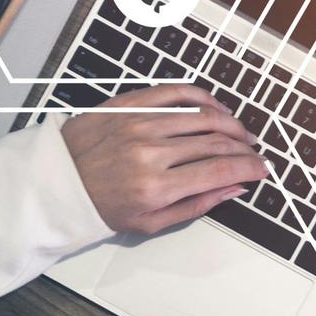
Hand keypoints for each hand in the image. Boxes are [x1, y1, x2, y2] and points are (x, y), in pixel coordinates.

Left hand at [59, 82, 265, 234]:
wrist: (53, 184)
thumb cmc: (99, 207)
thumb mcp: (149, 223)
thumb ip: (196, 205)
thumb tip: (235, 187)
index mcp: (155, 188)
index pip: (220, 170)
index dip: (249, 168)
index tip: (262, 169)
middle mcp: (150, 152)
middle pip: (216, 141)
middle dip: (244, 147)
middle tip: (253, 152)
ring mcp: (139, 123)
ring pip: (202, 115)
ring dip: (229, 122)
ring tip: (239, 132)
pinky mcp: (128, 104)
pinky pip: (175, 92)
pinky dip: (202, 96)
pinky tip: (215, 107)